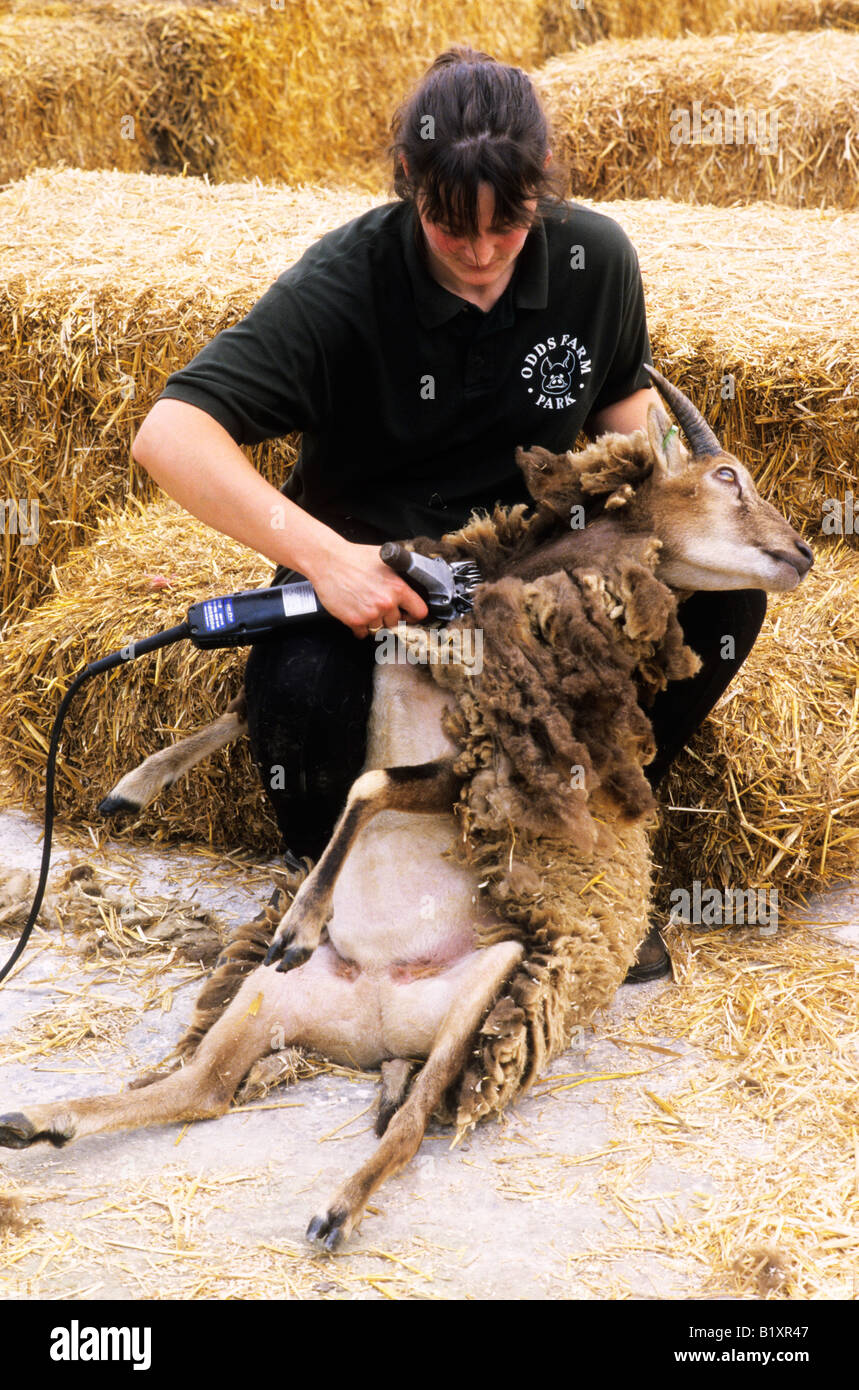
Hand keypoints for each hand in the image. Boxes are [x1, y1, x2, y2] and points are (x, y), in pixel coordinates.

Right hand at [305, 541, 428, 637]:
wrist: (328, 561)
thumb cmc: (354, 557)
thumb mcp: (385, 558)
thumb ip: (401, 572)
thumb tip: (413, 577)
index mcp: (398, 588)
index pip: (419, 612)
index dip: (414, 614)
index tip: (408, 614)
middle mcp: (386, 603)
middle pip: (397, 623)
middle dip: (389, 617)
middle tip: (379, 607)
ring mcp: (370, 614)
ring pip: (380, 629)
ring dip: (374, 622)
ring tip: (365, 607)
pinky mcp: (354, 621)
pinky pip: (363, 633)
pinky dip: (359, 627)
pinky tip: (356, 613)